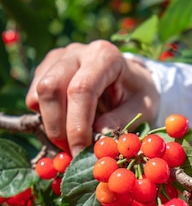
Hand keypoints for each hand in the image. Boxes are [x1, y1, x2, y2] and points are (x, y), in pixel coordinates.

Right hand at [26, 41, 158, 155]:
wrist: (130, 79)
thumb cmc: (137, 94)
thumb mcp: (142, 107)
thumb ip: (122, 121)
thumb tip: (97, 139)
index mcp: (105, 56)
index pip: (81, 90)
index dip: (77, 126)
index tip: (81, 152)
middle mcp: (78, 52)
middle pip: (51, 88)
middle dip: (57, 127)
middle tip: (71, 153)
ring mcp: (58, 58)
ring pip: (39, 92)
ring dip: (50, 125)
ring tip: (69, 143)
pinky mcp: (46, 68)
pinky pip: (34, 96)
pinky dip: (44, 118)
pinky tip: (65, 126)